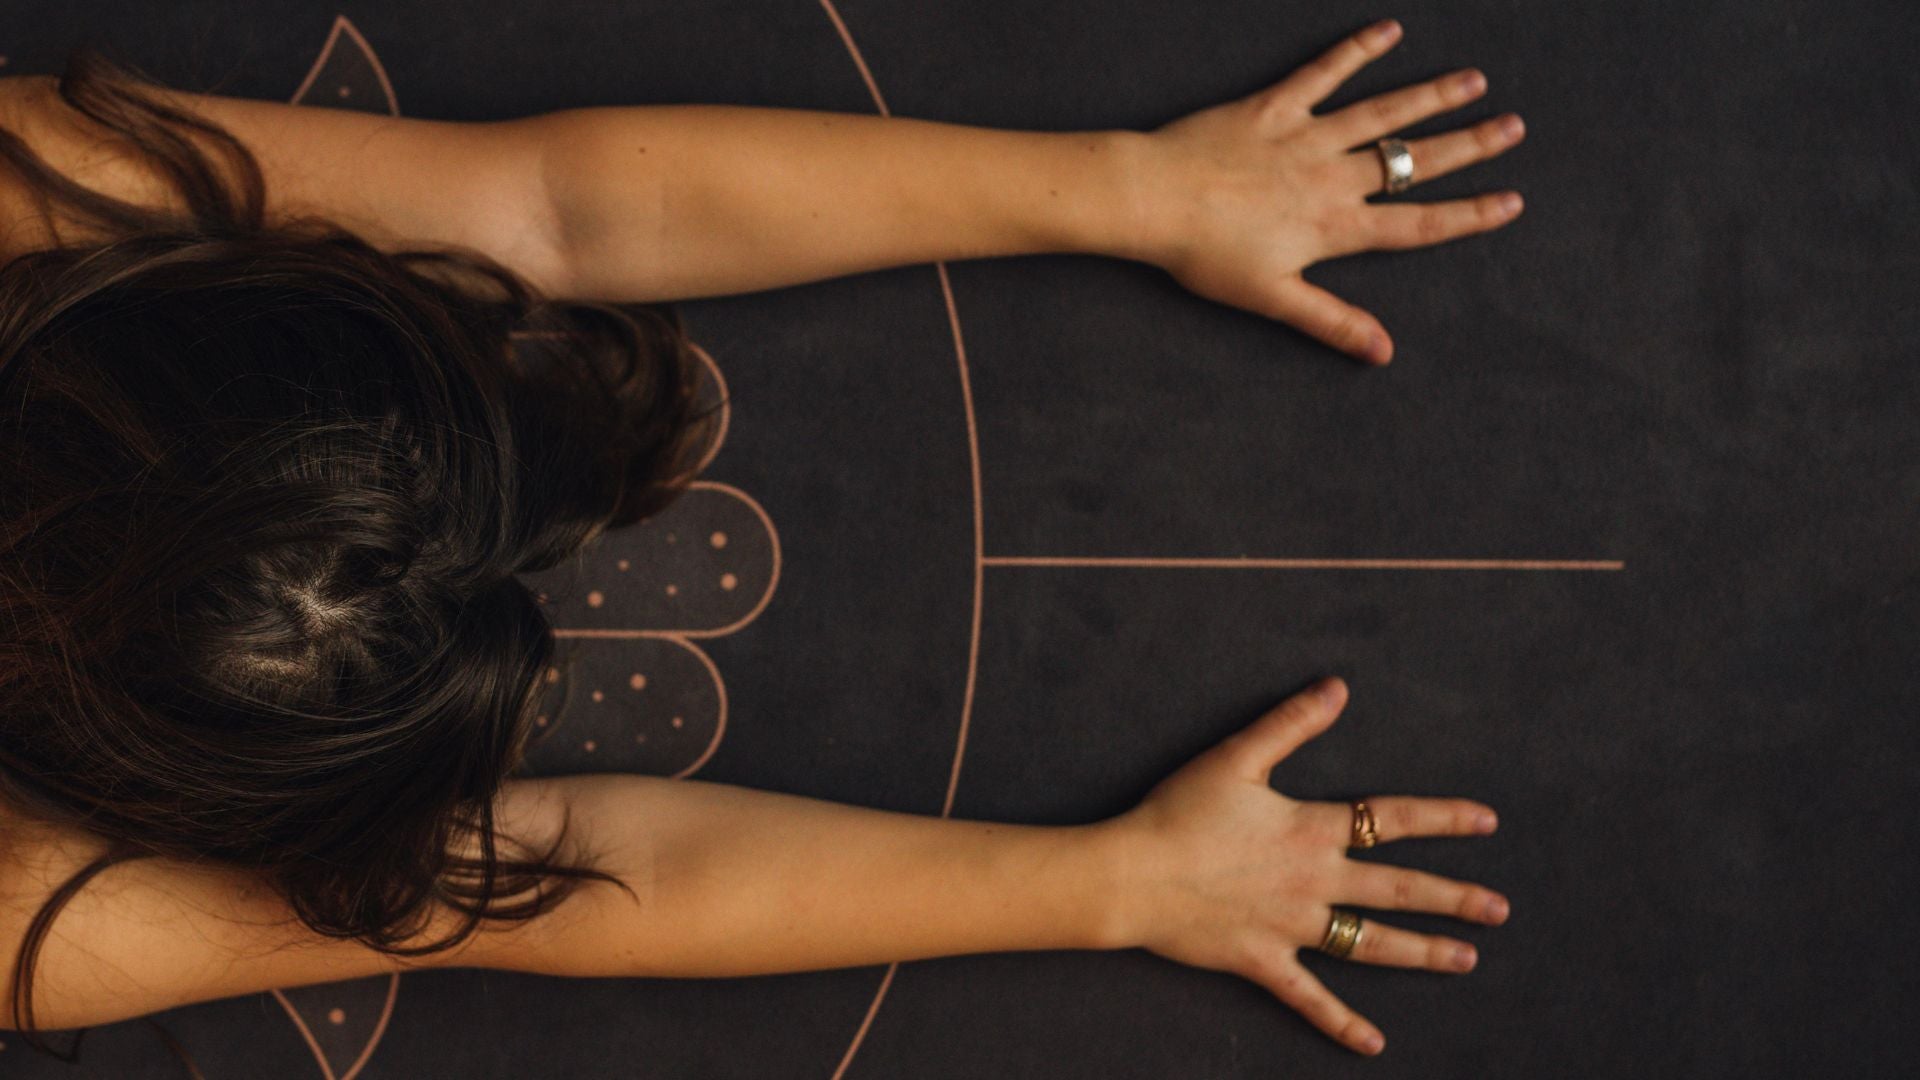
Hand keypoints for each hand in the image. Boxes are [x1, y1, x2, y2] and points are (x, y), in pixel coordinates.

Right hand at [1093, 676, 1508, 1055]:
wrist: (1133, 873)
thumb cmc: (1178, 811)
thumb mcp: (1236, 756)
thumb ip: (1290, 723)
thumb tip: (1338, 689)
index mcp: (1311, 829)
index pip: (1391, 820)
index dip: (1442, 819)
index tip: (1487, 822)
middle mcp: (1313, 880)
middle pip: (1399, 890)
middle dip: (1454, 898)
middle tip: (1499, 910)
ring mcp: (1292, 926)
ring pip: (1370, 943)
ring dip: (1422, 953)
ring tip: (1465, 959)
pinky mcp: (1264, 962)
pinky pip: (1311, 998)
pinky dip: (1342, 1023)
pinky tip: (1375, 1045)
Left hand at [1129, 19, 1525, 363]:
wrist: (1154, 200)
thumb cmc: (1206, 256)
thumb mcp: (1272, 299)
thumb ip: (1331, 322)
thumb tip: (1383, 352)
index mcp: (1335, 227)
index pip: (1417, 224)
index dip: (1469, 215)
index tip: (1511, 202)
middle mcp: (1332, 178)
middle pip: (1413, 161)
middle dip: (1469, 145)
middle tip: (1514, 126)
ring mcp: (1306, 137)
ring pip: (1383, 113)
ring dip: (1431, 95)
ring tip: (1474, 80)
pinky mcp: (1275, 106)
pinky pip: (1324, 73)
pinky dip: (1357, 50)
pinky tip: (1390, 31)